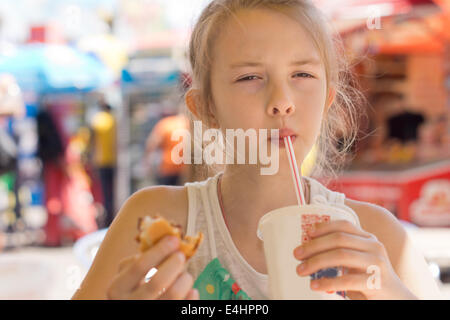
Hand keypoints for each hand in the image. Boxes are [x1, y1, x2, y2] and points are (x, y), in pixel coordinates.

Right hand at [107, 235, 198, 299]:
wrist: (132, 307)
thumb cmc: (131, 291)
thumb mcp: (126, 277)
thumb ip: (138, 260)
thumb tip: (167, 240)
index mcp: (117, 288)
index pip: (139, 266)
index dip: (159, 250)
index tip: (174, 239)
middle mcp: (129, 303)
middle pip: (157, 282)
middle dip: (174, 265)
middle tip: (181, 256)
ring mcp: (147, 312)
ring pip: (172, 295)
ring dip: (184, 280)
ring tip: (186, 275)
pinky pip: (182, 307)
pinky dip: (191, 296)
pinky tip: (192, 291)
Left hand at [292, 220, 416, 299]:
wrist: (396, 299)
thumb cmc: (369, 279)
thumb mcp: (356, 261)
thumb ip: (340, 252)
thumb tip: (308, 248)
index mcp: (368, 239)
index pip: (344, 225)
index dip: (324, 226)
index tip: (307, 233)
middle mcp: (374, 247)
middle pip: (339, 239)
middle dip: (314, 246)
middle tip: (297, 255)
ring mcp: (377, 263)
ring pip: (341, 256)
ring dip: (316, 262)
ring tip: (301, 270)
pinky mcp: (377, 282)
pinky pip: (348, 280)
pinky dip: (328, 282)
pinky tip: (315, 285)